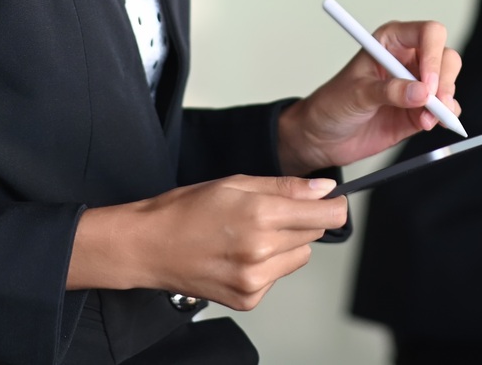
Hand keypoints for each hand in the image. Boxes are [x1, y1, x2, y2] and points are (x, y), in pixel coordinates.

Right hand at [67, 175, 346, 308]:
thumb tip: (324, 189)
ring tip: (250, 235)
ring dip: (286, 245)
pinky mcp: (248, 299)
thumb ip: (286, 187)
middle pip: (315, 235)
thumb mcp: (237, 183)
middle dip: (301, 221)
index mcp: (261, 215)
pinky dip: (267, 267)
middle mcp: (262, 251)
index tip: (328, 201)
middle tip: (268, 214)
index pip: (328, 216)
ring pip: (299, 257)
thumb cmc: (186, 209)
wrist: (149, 246)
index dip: (333, 205)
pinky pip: (278, 277)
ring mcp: (255, 279)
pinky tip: (239, 255)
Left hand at [278, 19, 462, 173]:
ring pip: (448, 82)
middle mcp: (408, 59)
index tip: (427, 82)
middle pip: (445, 57)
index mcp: (392, 41)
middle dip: (444, 80)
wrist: (324, 137)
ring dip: (445, 101)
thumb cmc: (333, 104)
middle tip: (434, 102)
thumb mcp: (357, 94)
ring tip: (428, 119)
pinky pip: (445, 109)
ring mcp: (417, 85)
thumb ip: (389, 92)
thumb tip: (421, 93)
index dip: (433, 55)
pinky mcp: (421, 109)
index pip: (428, 34)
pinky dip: (446, 116)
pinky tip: (432, 123)